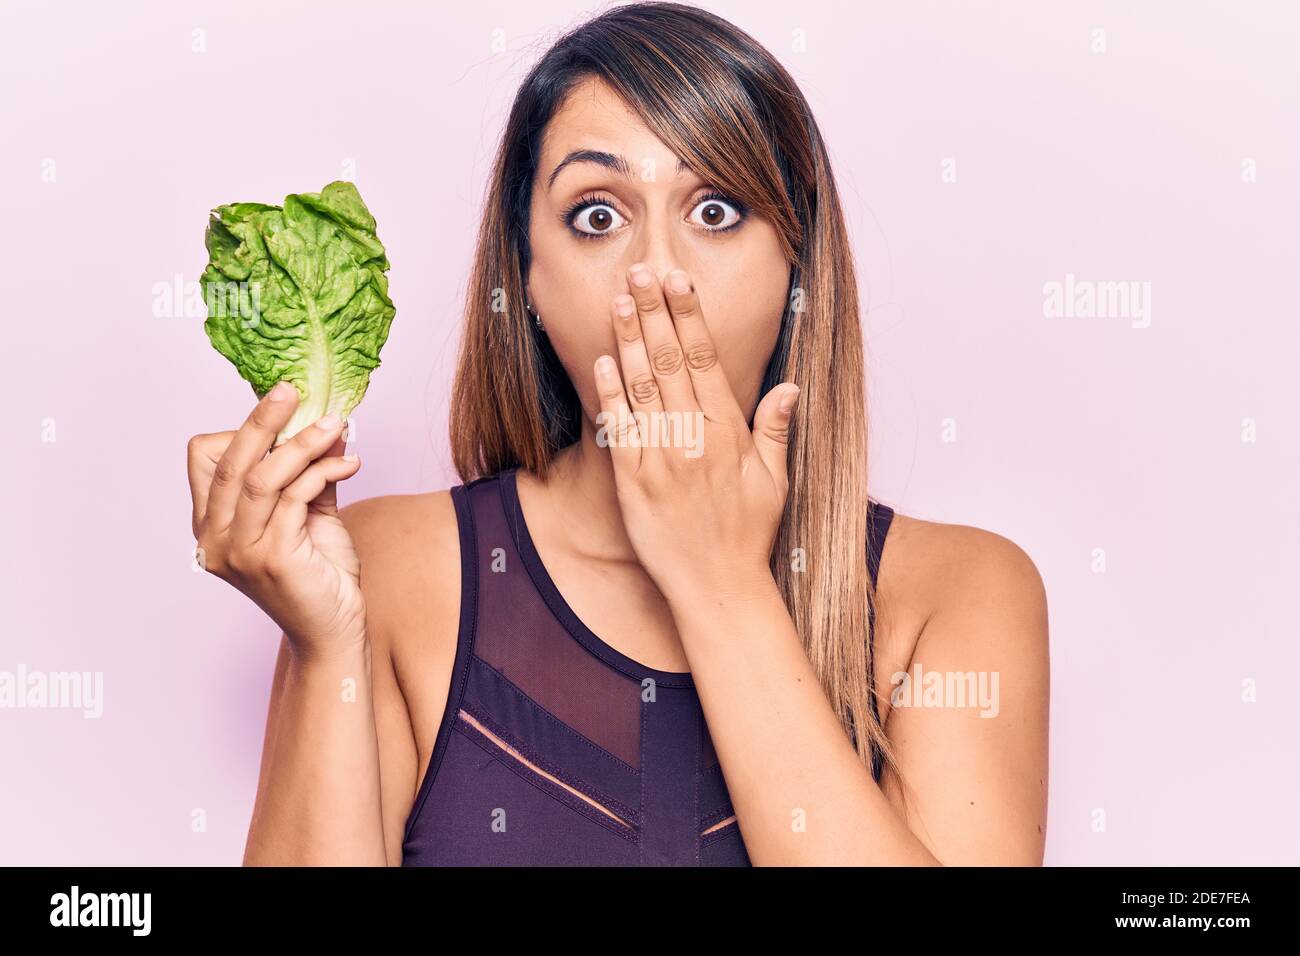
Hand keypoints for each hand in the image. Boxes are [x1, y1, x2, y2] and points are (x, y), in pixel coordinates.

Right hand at [187, 382, 365, 658]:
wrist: (334, 631)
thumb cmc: (320, 575)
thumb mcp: (308, 514)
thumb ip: (306, 473)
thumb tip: (323, 424)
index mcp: (211, 525)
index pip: (205, 458)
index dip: (243, 429)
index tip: (284, 408)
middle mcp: (214, 539)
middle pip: (229, 461)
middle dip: (262, 419)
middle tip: (292, 390)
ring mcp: (239, 551)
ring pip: (263, 476)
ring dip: (303, 443)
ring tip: (336, 426)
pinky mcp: (271, 559)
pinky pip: (295, 497)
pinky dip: (324, 471)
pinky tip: (349, 463)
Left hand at [592, 263, 798, 604]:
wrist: (716, 588)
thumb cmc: (748, 534)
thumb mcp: (775, 482)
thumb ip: (775, 431)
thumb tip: (788, 387)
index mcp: (728, 433)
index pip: (706, 361)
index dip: (689, 317)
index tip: (678, 281)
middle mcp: (693, 439)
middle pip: (670, 362)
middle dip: (653, 313)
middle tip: (640, 272)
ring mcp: (660, 459)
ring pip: (641, 387)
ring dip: (628, 340)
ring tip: (619, 301)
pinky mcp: (632, 482)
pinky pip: (618, 429)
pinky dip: (610, 394)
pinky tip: (602, 362)